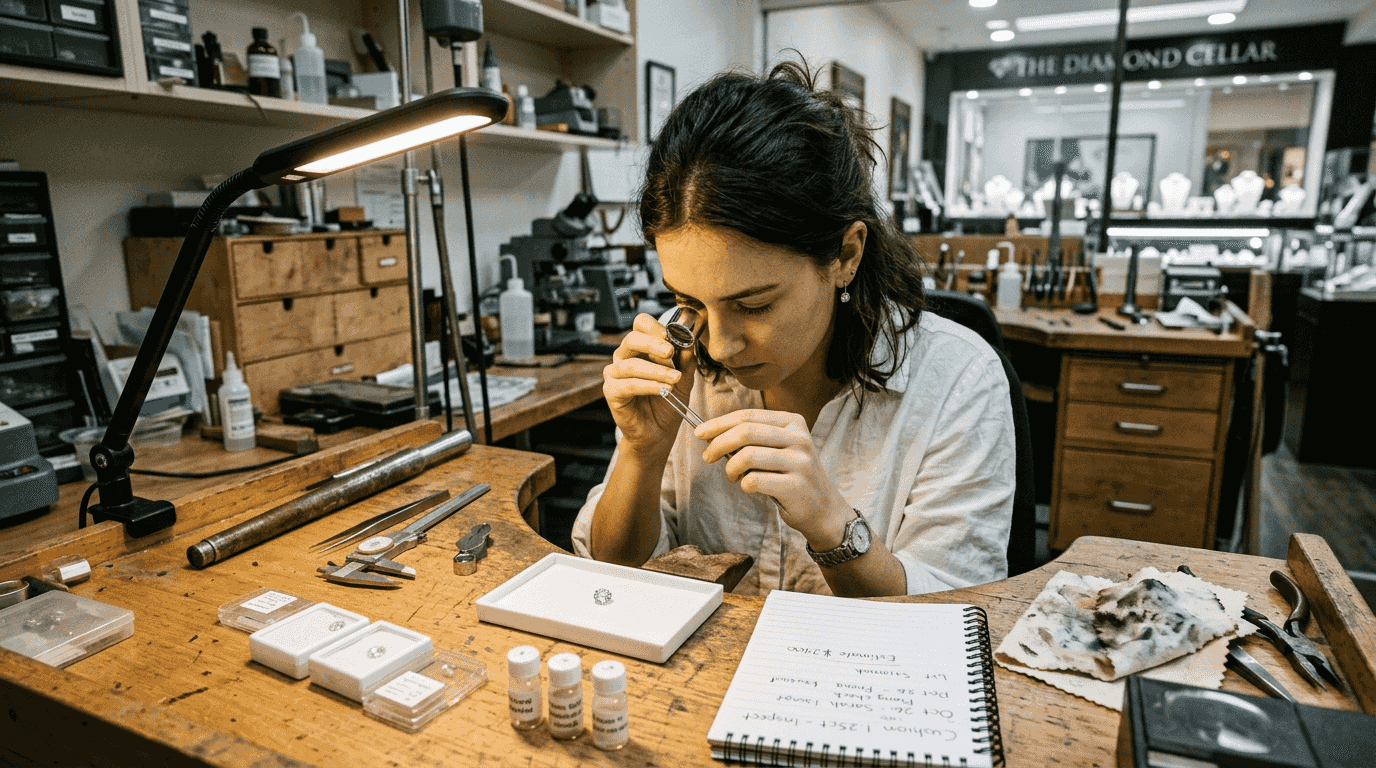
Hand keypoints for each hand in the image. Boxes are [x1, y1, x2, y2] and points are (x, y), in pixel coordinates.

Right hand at [602, 313, 697, 453]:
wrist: (659, 432)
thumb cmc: (667, 403)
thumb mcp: (683, 379)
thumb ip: (685, 360)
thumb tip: (689, 341)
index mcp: (641, 348)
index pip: (641, 325)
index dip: (655, 328)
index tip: (674, 337)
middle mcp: (624, 357)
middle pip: (632, 339)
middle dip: (653, 343)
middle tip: (671, 352)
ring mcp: (615, 374)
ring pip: (631, 364)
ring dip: (656, 370)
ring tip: (674, 379)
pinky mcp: (612, 392)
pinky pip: (628, 384)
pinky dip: (648, 385)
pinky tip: (663, 389)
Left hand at [695, 409, 852, 548]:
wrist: (824, 508)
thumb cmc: (792, 476)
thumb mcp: (781, 447)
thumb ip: (754, 437)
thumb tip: (711, 433)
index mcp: (793, 422)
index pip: (748, 416)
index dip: (719, 423)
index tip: (700, 432)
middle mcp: (799, 438)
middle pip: (745, 432)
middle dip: (718, 444)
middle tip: (708, 457)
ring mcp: (800, 462)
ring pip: (747, 456)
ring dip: (730, 468)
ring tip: (733, 476)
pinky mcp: (795, 486)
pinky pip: (754, 481)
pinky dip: (743, 485)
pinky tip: (748, 487)